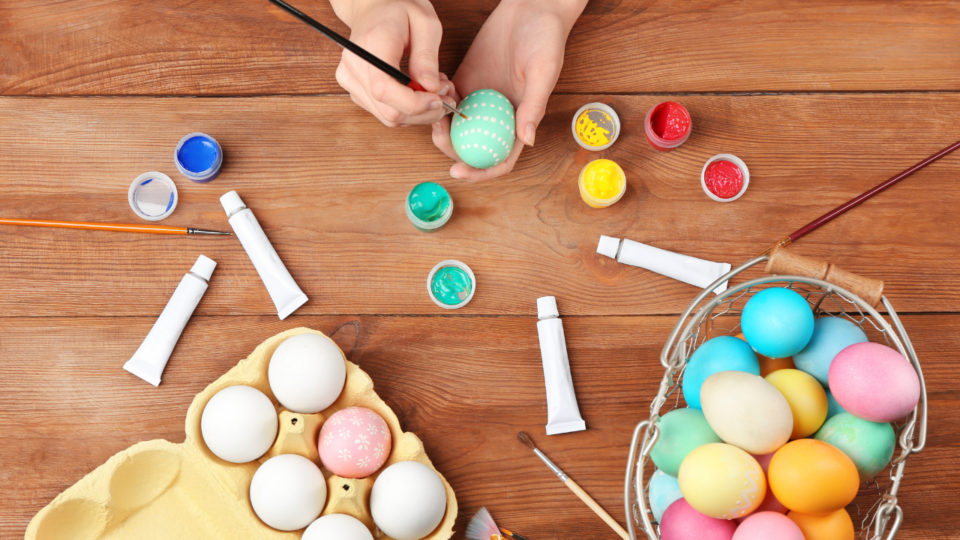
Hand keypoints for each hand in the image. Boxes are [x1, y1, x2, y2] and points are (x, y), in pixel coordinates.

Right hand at [331, 0, 456, 126]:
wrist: (372, 6)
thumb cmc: (399, 9)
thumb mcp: (425, 24)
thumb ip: (427, 58)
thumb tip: (432, 89)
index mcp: (371, 45)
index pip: (384, 90)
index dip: (415, 104)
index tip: (440, 100)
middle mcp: (354, 66)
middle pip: (388, 111)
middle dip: (423, 112)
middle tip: (445, 97)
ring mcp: (350, 79)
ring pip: (388, 117)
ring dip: (417, 112)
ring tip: (434, 91)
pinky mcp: (353, 89)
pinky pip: (383, 112)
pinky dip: (406, 109)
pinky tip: (418, 93)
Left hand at [432, 0, 586, 180]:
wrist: (531, 7)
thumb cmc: (546, 38)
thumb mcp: (543, 72)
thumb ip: (534, 106)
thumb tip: (526, 141)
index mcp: (519, 121)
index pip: (499, 159)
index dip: (480, 172)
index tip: (458, 171)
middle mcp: (498, 116)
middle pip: (472, 148)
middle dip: (451, 149)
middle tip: (437, 134)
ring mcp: (480, 100)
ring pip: (456, 127)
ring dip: (440, 125)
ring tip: (432, 108)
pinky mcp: (466, 80)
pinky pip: (447, 98)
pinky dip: (438, 97)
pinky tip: (437, 84)